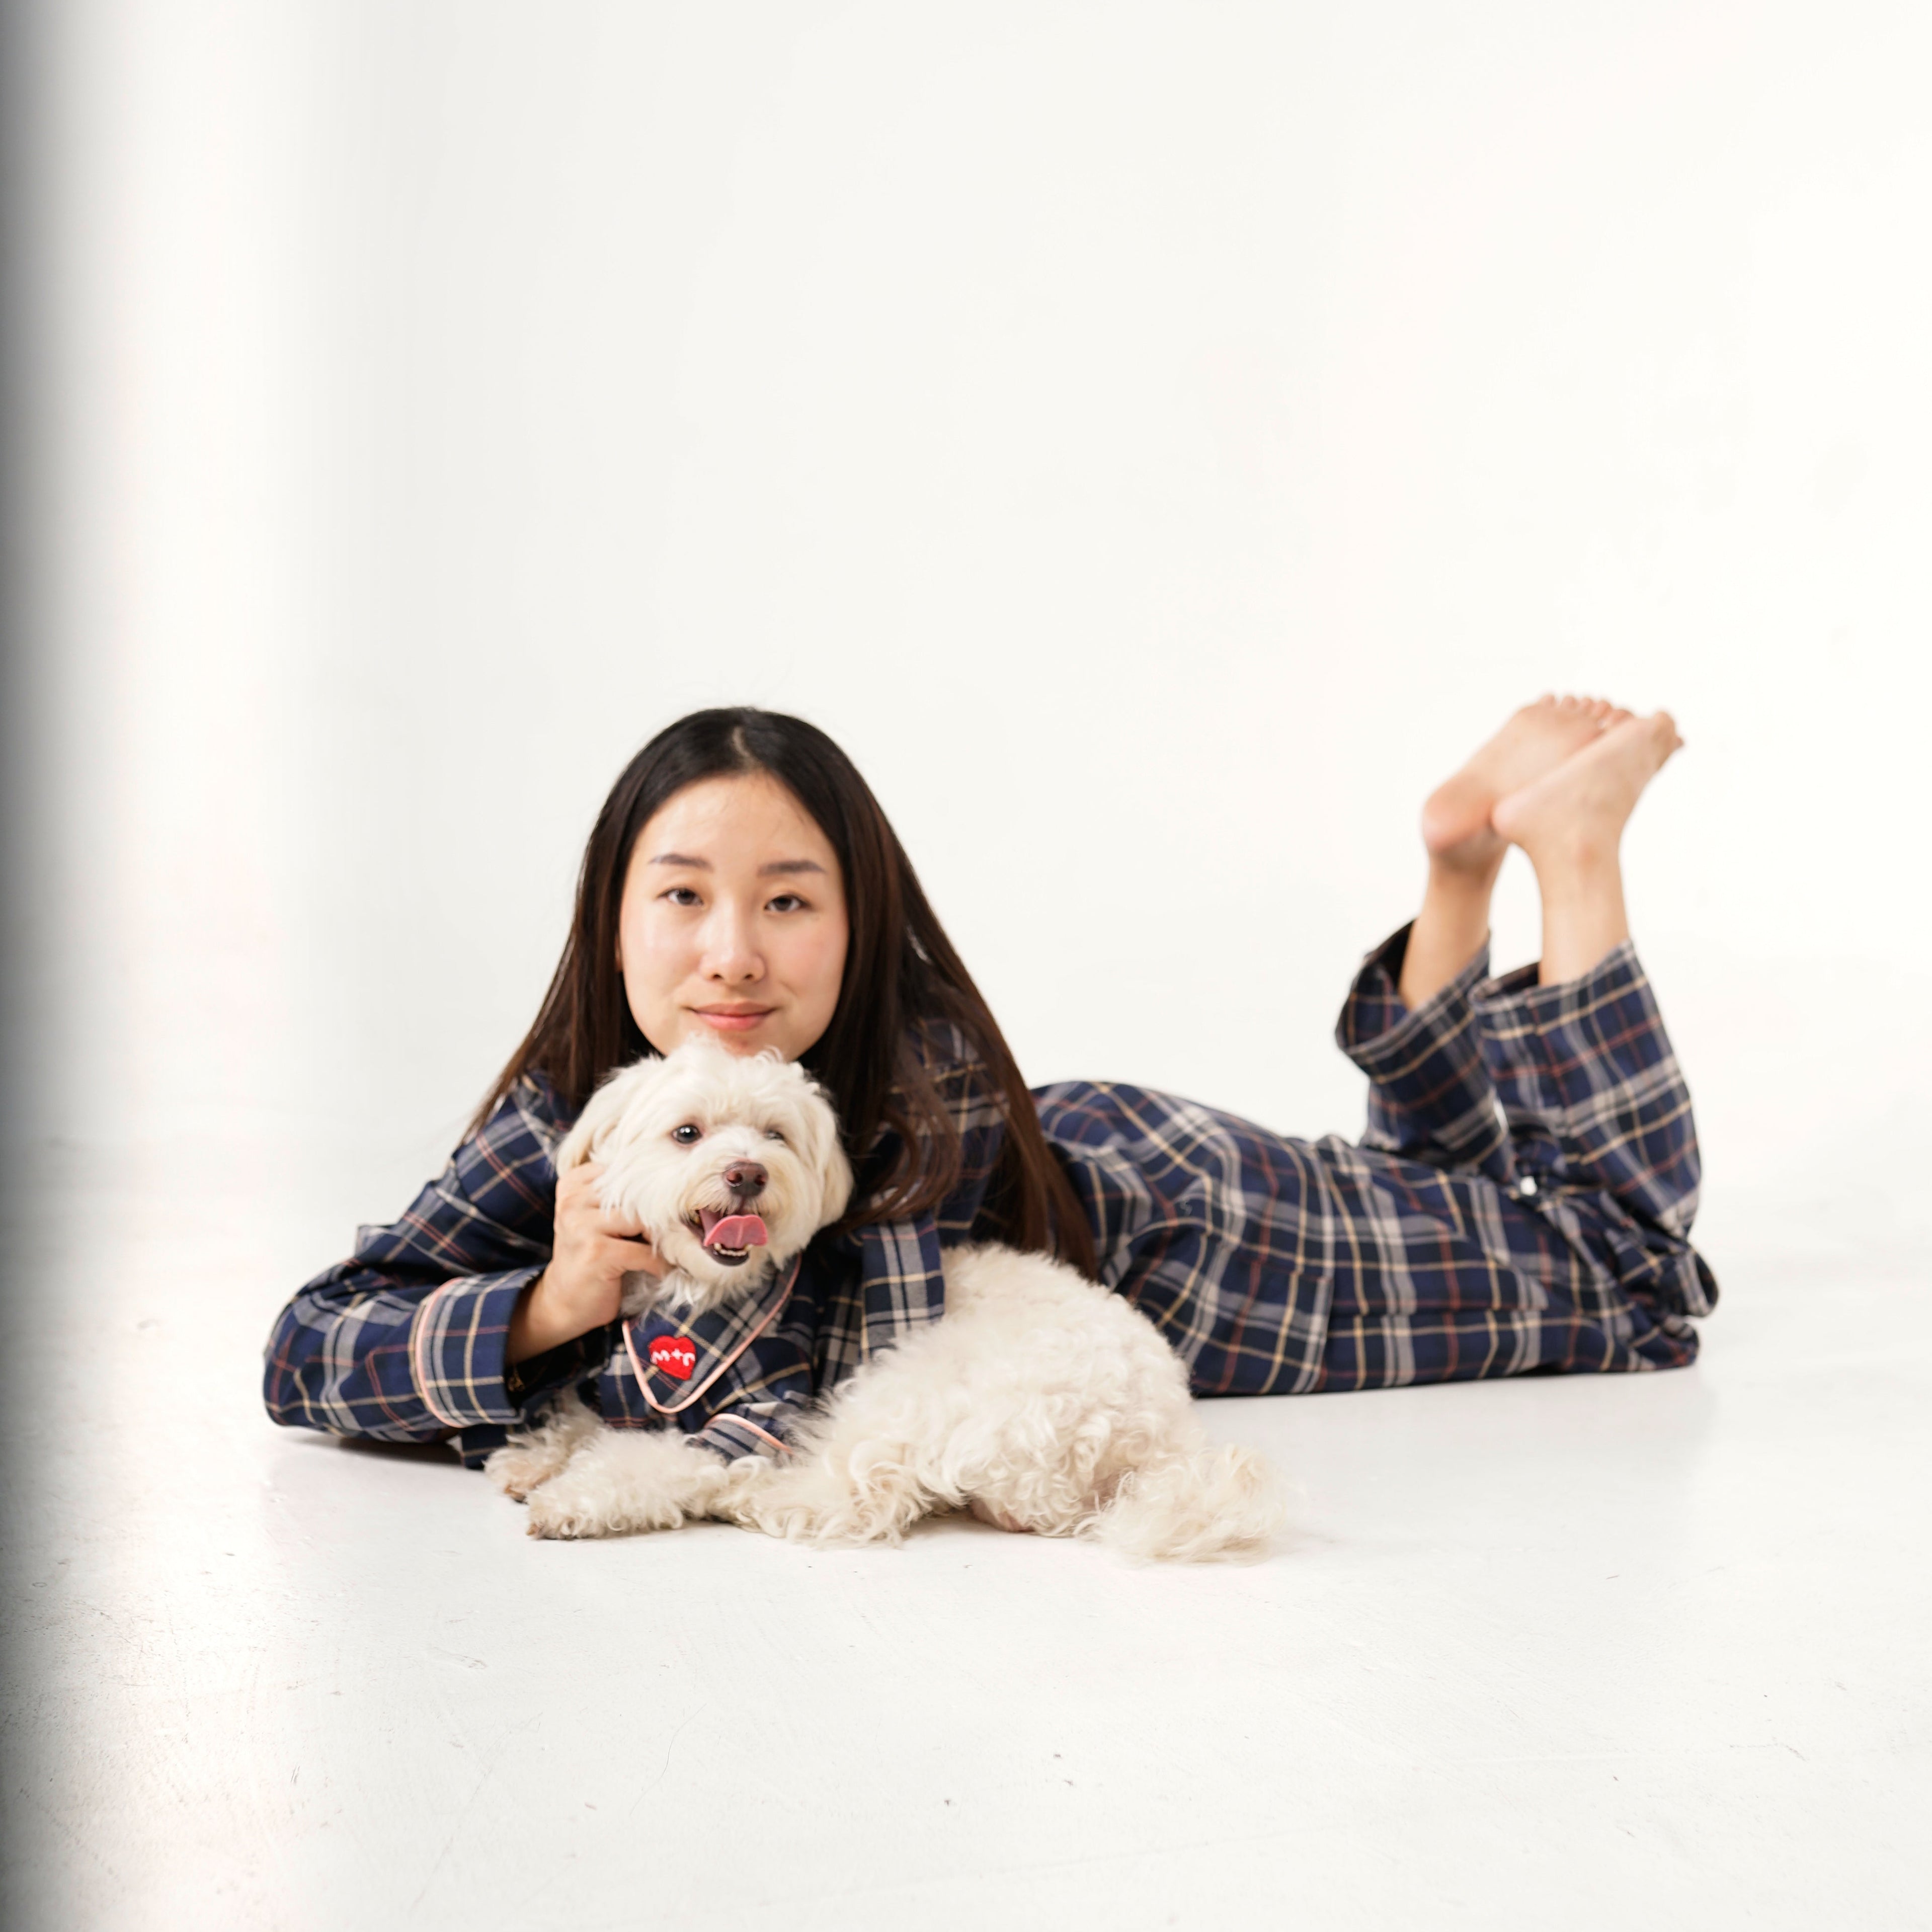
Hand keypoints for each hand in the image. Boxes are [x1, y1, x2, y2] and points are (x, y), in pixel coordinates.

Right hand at [506, 1162, 662, 1363]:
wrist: (562, 1302)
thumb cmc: (588, 1256)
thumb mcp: (595, 1219)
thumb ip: (618, 1198)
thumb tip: (672, 1187)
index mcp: (573, 1186)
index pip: (624, 1171)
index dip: (649, 1188)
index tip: (668, 1203)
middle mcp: (573, 1201)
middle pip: (635, 1196)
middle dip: (660, 1215)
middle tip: (677, 1230)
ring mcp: (582, 1226)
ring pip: (641, 1220)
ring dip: (662, 1239)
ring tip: (669, 1249)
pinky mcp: (596, 1253)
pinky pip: (643, 1252)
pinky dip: (658, 1264)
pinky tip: (660, 1271)